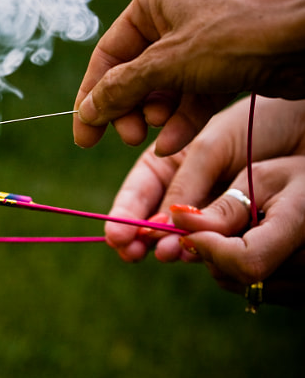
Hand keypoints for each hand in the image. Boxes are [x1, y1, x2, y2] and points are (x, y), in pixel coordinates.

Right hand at [73, 0, 304, 153]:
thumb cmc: (239, 37)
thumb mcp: (167, 64)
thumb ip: (121, 89)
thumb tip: (87, 112)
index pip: (109, 53)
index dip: (92, 96)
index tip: (84, 135)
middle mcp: (175, 16)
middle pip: (133, 73)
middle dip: (129, 109)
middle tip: (128, 136)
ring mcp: (201, 42)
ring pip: (162, 89)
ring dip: (155, 117)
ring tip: (153, 135)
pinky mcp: (224, 66)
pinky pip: (190, 97)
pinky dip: (180, 121)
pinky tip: (170, 144)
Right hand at [104, 97, 304, 262]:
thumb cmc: (260, 122)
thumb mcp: (212, 146)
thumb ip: (184, 185)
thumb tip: (155, 226)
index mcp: (168, 163)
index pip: (136, 193)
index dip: (123, 215)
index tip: (116, 235)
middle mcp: (185, 191)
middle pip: (151, 220)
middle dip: (139, 238)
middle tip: (131, 253)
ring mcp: (210, 212)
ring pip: (181, 237)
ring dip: (169, 247)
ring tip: (164, 254)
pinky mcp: (237, 229)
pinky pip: (214, 244)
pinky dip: (203, 251)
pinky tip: (194, 254)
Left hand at [173, 156, 304, 307]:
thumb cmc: (296, 178)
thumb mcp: (261, 180)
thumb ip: (223, 207)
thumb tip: (176, 221)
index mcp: (301, 224)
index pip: (246, 261)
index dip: (210, 249)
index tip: (188, 233)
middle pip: (240, 275)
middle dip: (214, 252)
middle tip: (216, 227)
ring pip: (244, 287)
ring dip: (226, 264)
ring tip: (241, 233)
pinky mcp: (304, 294)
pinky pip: (260, 293)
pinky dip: (243, 274)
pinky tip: (252, 248)